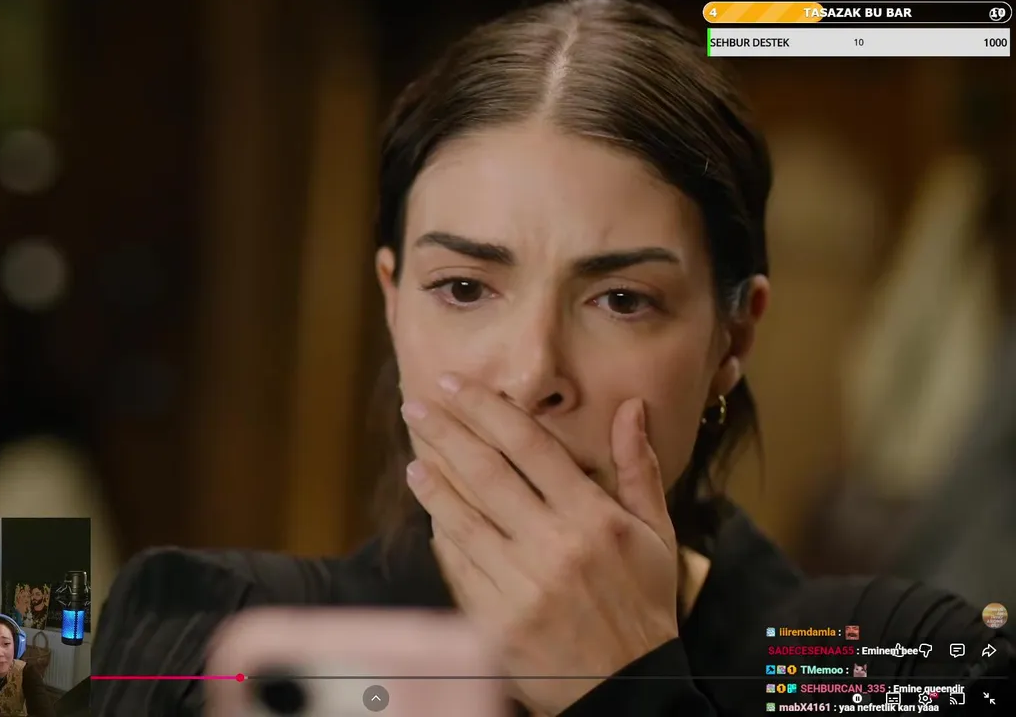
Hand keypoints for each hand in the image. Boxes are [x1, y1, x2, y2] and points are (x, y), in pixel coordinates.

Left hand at [402, 374, 679, 714]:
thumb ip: (637, 469)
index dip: (486, 409)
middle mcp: (553, 546)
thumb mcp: (656, 535)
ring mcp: (521, 585)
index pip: (528, 446)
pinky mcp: (497, 621)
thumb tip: (630, 408)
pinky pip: (460, 567)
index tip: (456, 385)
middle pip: (486, 473)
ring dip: (433, 484)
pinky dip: (444, 537)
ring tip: (415, 458)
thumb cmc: (644, 605)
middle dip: (446, 433)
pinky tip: (434, 516)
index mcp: (592, 518)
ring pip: (463, 519)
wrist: (629, 689)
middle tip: (417, 405)